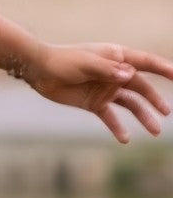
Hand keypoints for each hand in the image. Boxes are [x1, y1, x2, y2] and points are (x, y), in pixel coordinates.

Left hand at [27, 43, 172, 142]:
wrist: (38, 71)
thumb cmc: (62, 61)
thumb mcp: (86, 63)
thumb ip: (107, 70)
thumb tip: (130, 74)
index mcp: (116, 58)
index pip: (146, 63)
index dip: (164, 69)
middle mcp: (115, 74)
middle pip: (142, 87)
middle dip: (155, 99)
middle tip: (166, 112)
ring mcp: (106, 89)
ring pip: (131, 104)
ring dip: (143, 117)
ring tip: (155, 131)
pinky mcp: (95, 103)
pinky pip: (111, 117)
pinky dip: (118, 127)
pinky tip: (125, 138)